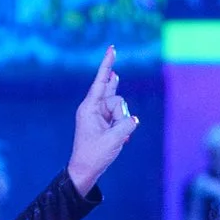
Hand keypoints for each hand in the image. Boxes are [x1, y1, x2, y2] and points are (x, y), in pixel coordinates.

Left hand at [66, 47, 140, 194]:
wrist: (85, 171)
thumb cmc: (94, 155)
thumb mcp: (114, 140)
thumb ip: (127, 124)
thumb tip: (133, 118)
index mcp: (89, 108)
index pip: (101, 81)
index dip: (107, 64)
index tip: (112, 48)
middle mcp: (94, 108)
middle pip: (116, 98)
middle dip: (121, 112)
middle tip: (115, 130)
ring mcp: (99, 115)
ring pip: (120, 108)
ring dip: (122, 123)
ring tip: (116, 138)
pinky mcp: (105, 122)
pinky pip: (120, 116)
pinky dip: (123, 125)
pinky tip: (122, 136)